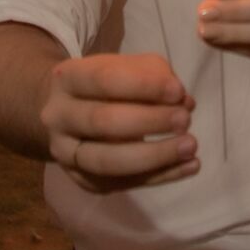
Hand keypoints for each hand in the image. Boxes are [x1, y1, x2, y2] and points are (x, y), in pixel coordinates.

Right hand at [40, 52, 198, 192]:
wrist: (67, 113)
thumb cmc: (105, 84)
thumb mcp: (125, 66)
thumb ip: (155, 75)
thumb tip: (183, 101)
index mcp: (68, 78)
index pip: (104, 80)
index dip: (143, 86)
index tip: (178, 91)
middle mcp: (58, 116)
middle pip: (103, 122)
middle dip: (149, 122)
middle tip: (185, 120)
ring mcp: (65, 153)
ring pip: (107, 161)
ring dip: (154, 156)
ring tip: (190, 147)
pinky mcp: (81, 180)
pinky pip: (120, 184)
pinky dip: (159, 176)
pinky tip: (188, 166)